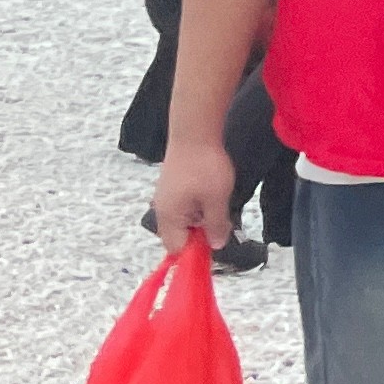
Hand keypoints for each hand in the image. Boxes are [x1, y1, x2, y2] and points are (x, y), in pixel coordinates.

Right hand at [149, 138, 233, 254]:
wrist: (194, 131)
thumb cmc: (204, 165)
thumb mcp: (216, 199)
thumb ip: (215, 224)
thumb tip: (216, 245)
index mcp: (168, 217)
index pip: (176, 248)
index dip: (196, 252)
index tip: (215, 245)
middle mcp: (162, 209)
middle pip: (179, 235)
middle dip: (200, 235)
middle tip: (221, 224)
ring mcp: (166, 196)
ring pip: (184, 220)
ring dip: (201, 219)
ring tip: (218, 205)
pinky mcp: (173, 185)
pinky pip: (185, 206)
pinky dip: (199, 206)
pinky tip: (213, 195)